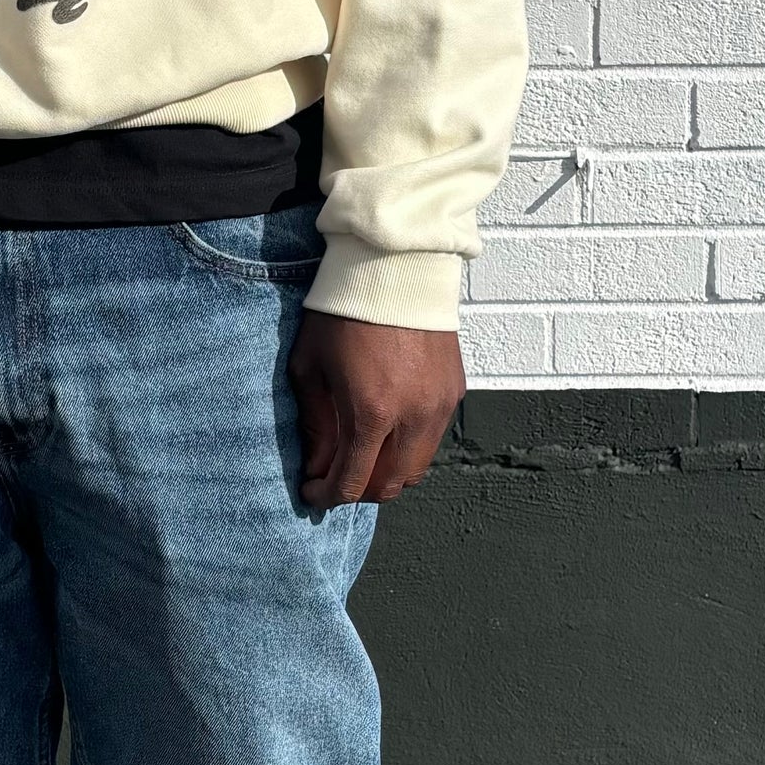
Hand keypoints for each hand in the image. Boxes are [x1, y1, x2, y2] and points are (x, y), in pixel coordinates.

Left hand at [289, 311, 463, 509]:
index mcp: (372, 412)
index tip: (312, 493)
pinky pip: (432, 438)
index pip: (352, 482)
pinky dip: (408, 446)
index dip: (327, 496)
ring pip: (416, 467)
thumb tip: (318, 466)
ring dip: (387, 472)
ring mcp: (439, 405)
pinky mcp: (454, 391)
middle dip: (358, 491)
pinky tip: (387, 428)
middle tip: (335, 479)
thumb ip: (315, 424)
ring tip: (362, 456)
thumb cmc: (343, 311)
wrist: (395, 267)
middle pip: (389, 485)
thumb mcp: (310, 367)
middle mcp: (413, 416)